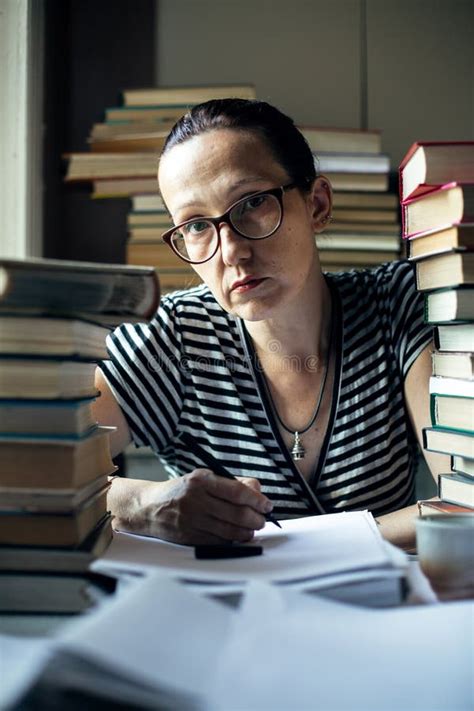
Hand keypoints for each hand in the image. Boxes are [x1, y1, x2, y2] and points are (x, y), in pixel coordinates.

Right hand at [108, 470, 273, 544]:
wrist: (149, 507)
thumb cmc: (183, 491)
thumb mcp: (204, 478)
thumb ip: (232, 483)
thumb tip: (258, 490)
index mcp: (201, 481)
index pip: (237, 492)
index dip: (257, 500)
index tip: (267, 505)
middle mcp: (196, 500)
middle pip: (237, 514)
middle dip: (256, 519)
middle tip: (262, 520)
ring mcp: (192, 521)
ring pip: (230, 531)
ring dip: (247, 532)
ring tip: (252, 529)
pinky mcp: (190, 537)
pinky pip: (219, 542)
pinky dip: (232, 541)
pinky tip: (237, 536)